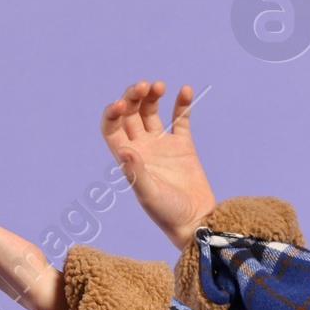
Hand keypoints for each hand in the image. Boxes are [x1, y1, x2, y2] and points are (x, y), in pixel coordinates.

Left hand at [101, 79, 216, 251]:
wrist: (197, 222)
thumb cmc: (169, 214)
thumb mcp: (150, 195)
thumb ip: (137, 173)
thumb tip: (125, 150)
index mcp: (128, 158)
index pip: (112, 127)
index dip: (113, 113)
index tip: (123, 103)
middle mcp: (142, 148)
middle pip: (131, 113)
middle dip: (134, 96)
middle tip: (145, 86)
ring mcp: (162, 145)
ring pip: (152, 111)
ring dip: (153, 96)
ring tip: (160, 86)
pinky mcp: (183, 146)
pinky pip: (180, 119)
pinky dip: (182, 104)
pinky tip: (185, 90)